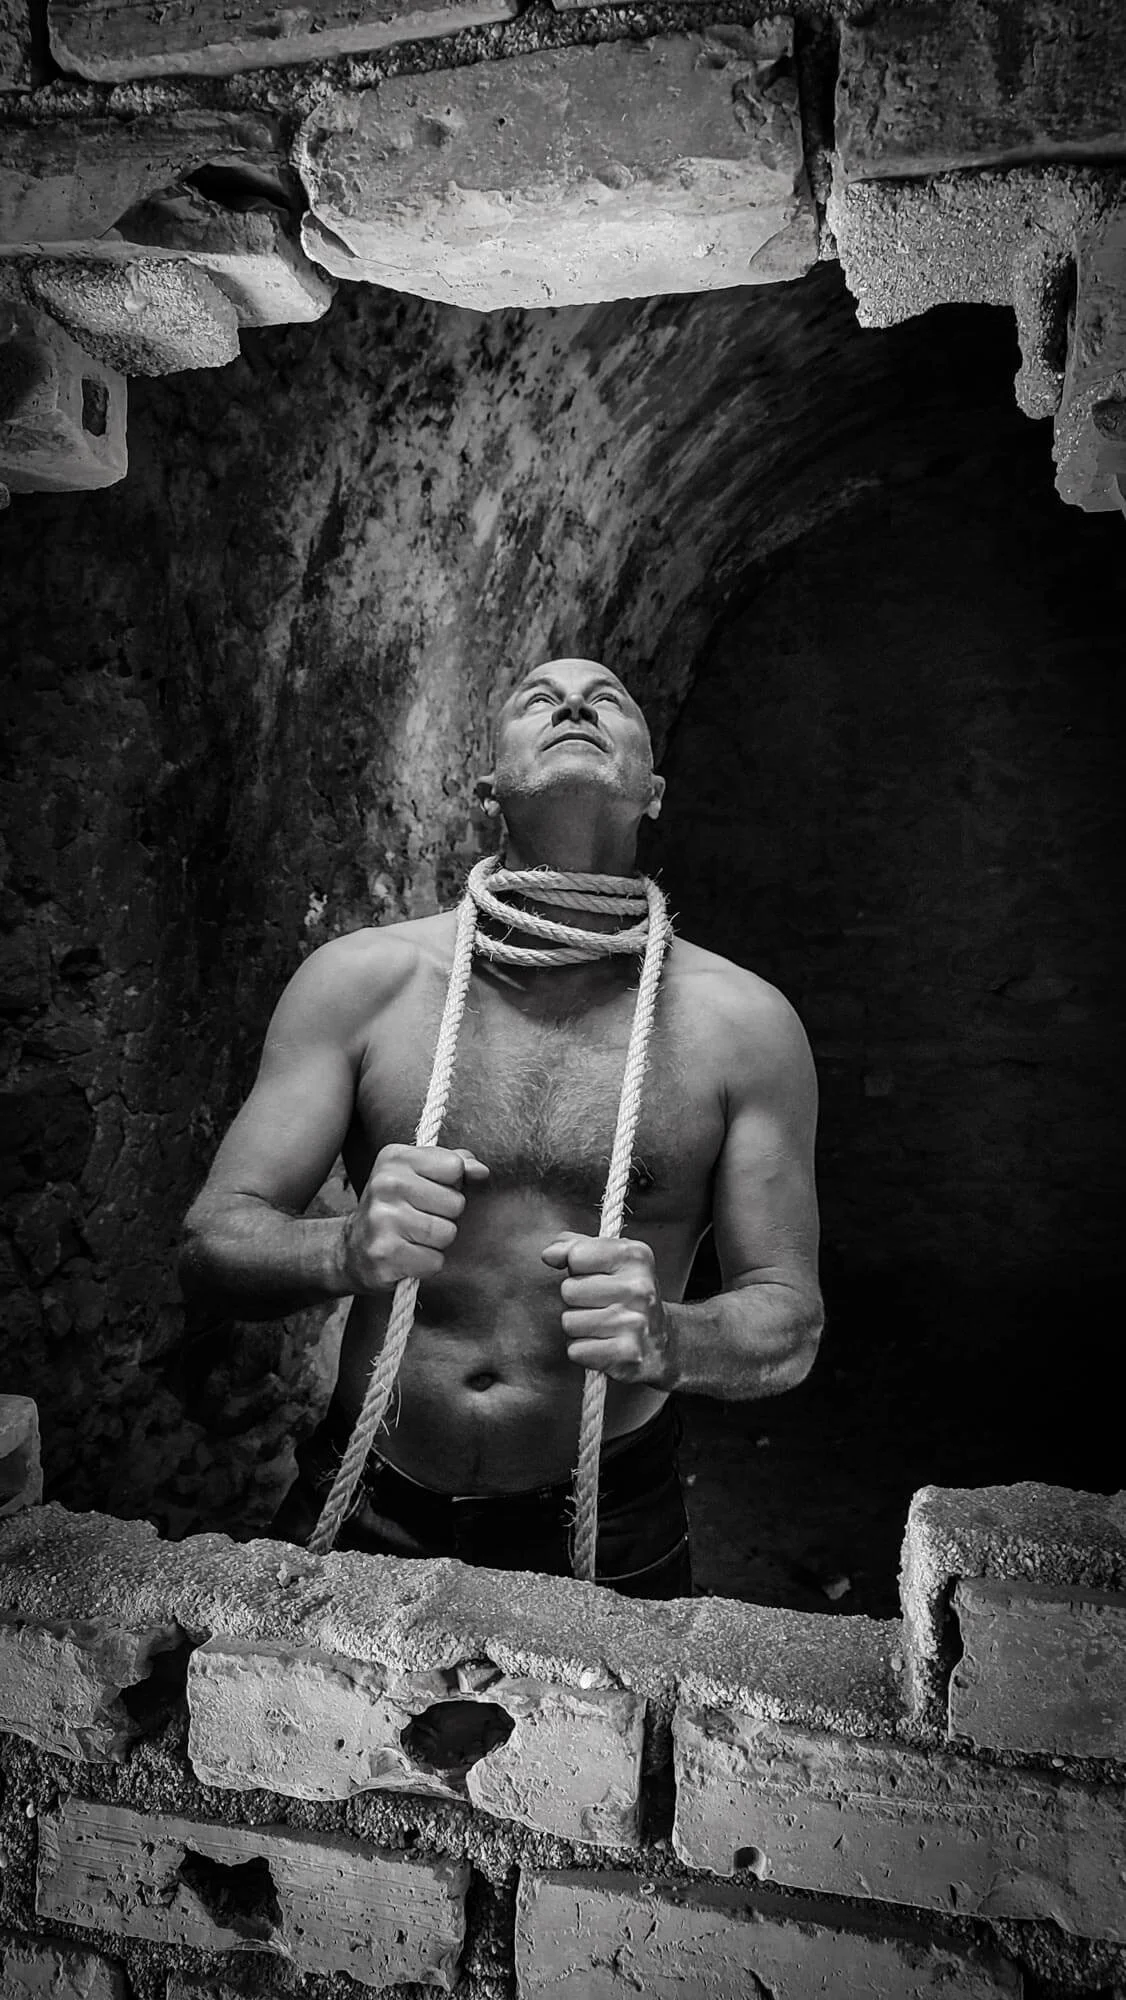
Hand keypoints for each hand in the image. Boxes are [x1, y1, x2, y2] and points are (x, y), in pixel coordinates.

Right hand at [341, 1144, 487, 1292]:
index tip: (431, 1190)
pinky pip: (434, 1261)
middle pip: (455, 1202)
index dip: (452, 1183)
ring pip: (447, 1233)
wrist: (351, 1250)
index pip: (454, 1166)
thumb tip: (481, 1171)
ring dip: (437, 1242)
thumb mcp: (419, 1175)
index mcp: (394, 1158)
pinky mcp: (385, 1253)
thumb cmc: (394, 1208)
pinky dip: (427, 1263)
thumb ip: (453, 1165)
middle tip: (419, 1217)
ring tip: (413, 1237)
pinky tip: (407, 1255)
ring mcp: (383, 1219)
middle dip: (445, 1215)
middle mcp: (386, 1184)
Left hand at [541, 1233, 671, 1385]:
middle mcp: (638, 1288)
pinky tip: (604, 1344)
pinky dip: (584, 1351)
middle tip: (600, 1304)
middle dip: (576, 1300)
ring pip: (570, 1322)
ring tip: (602, 1325)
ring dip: (579, 1327)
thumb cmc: (629, 1296)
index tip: (592, 1275)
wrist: (662, 1342)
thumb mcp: (610, 1259)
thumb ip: (576, 1247)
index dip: (576, 1267)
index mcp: (635, 1257)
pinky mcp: (627, 1355)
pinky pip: (577, 1350)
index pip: (576, 1255)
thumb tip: (549, 1254)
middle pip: (569, 1290)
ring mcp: (634, 1323)